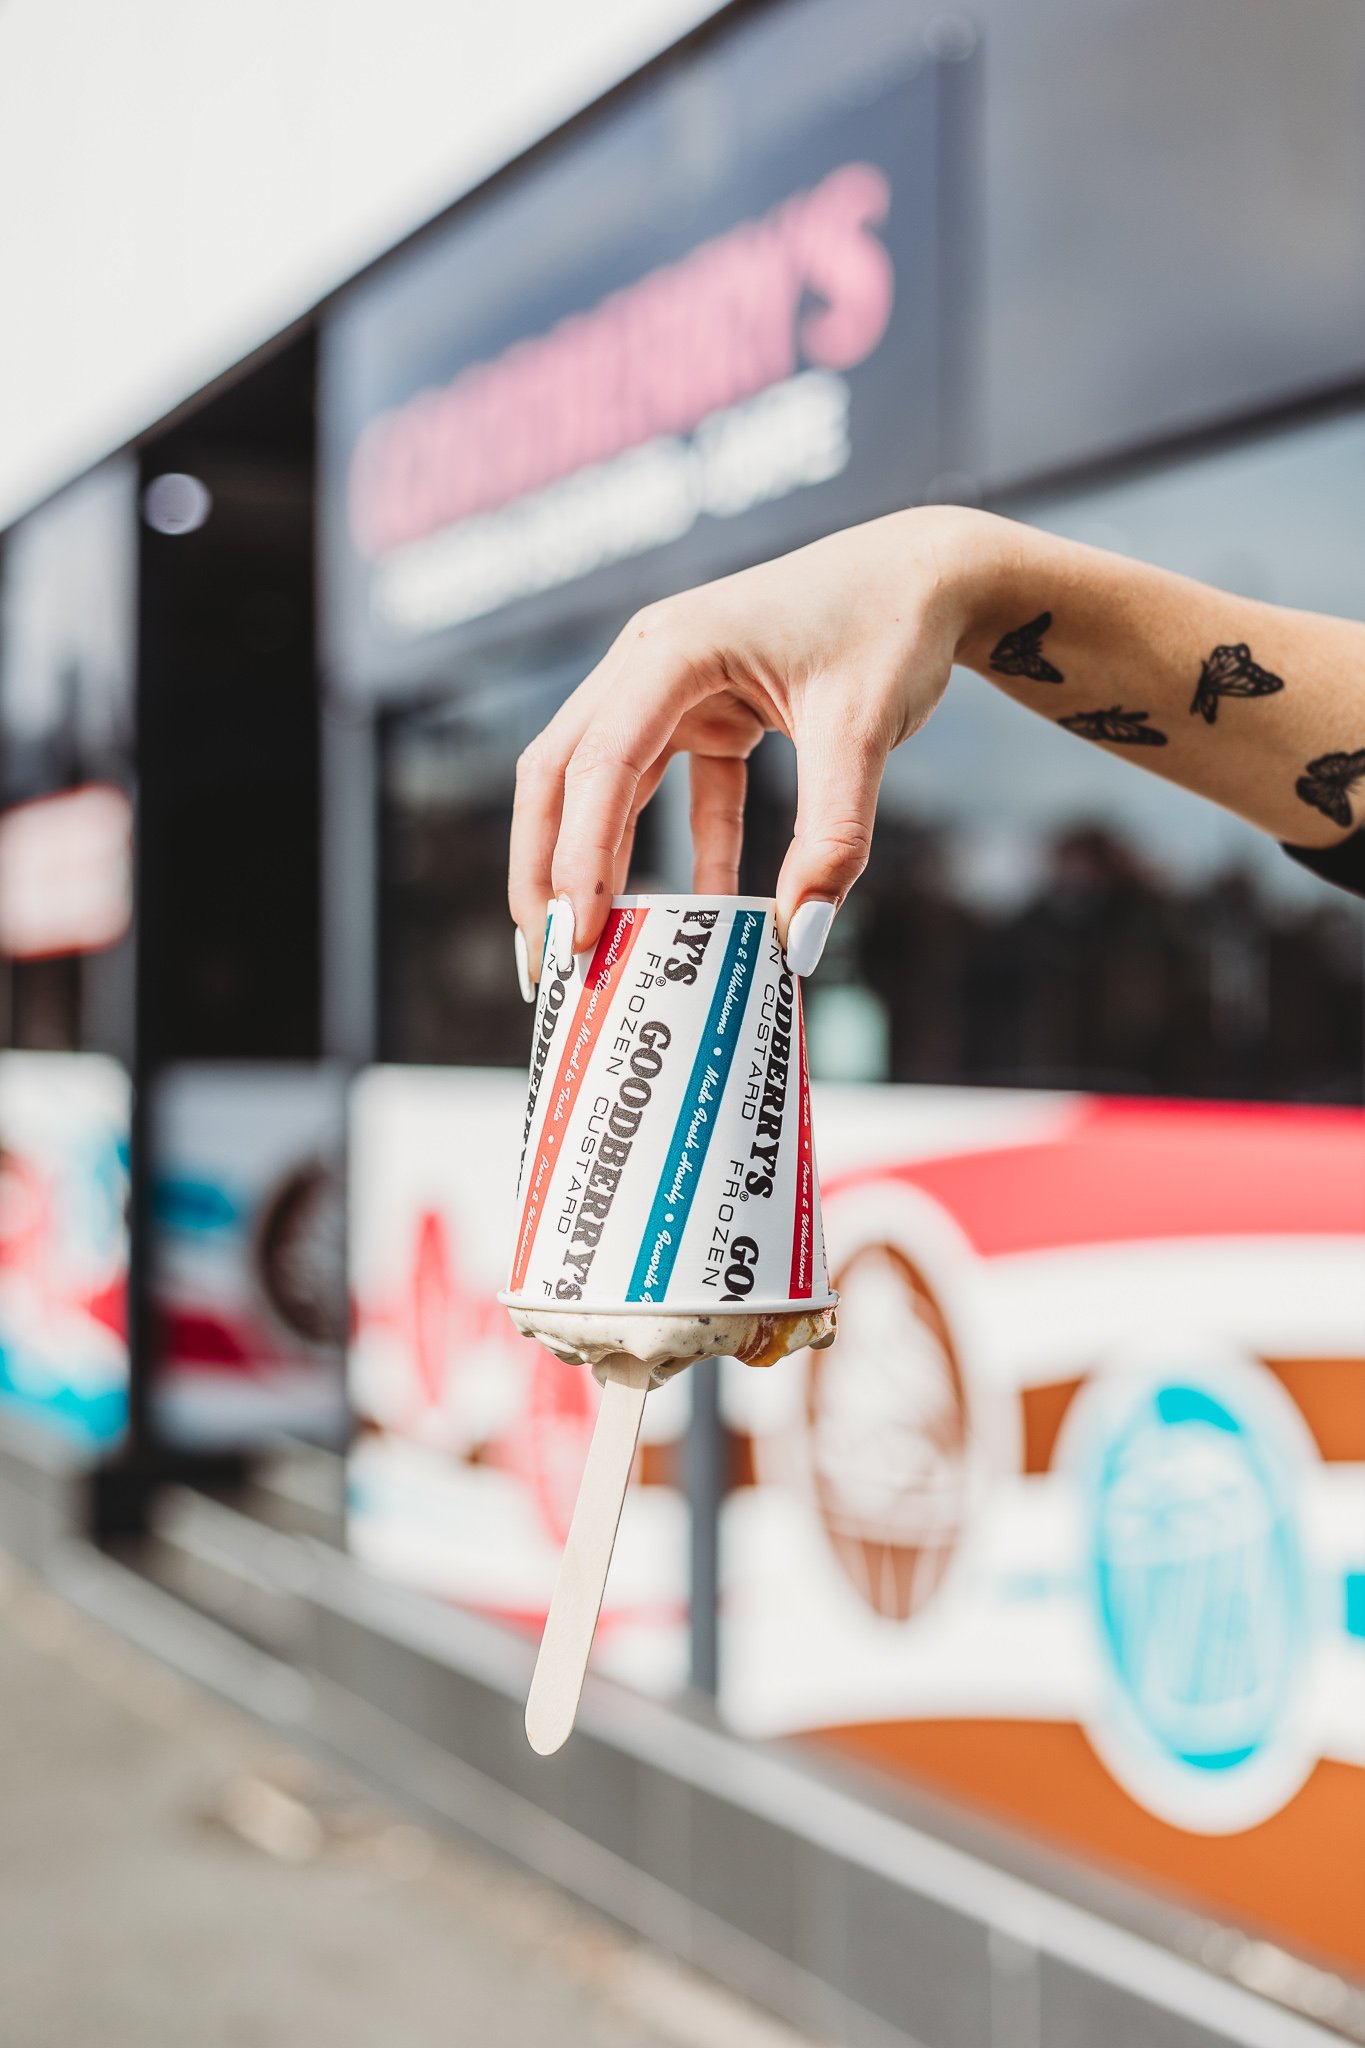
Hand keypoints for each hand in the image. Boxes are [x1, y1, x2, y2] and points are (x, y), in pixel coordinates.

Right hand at [508, 505, 991, 983]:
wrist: (930, 572)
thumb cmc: (893, 626)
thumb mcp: (865, 729)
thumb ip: (834, 835)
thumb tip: (804, 938)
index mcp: (672, 648)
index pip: (602, 763)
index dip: (582, 856)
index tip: (578, 937)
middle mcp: (650, 662)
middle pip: (563, 774)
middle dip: (547, 867)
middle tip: (547, 959)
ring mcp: (670, 687)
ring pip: (603, 785)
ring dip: (596, 864)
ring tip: (593, 947)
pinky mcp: (705, 713)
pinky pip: (673, 793)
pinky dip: (684, 852)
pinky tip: (702, 910)